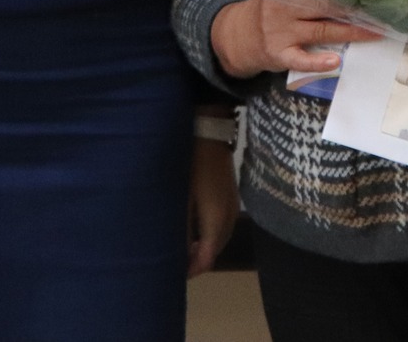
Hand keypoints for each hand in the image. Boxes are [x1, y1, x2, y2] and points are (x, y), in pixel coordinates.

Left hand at [186, 135, 237, 276]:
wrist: (209, 134)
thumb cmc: (190, 165)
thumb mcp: (181, 199)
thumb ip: (182, 229)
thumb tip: (179, 254)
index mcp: (216, 220)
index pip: (208, 258)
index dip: (192, 269)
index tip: (174, 273)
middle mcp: (229, 217)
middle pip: (216, 250)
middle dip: (199, 260)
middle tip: (177, 263)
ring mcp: (233, 206)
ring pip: (221, 238)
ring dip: (206, 248)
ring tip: (184, 249)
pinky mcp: (232, 198)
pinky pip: (223, 226)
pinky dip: (211, 235)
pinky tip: (196, 231)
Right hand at [210, 0, 381, 78]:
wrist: (238, 36)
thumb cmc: (273, 10)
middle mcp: (283, 6)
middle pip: (326, 5)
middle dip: (356, 7)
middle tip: (383, 9)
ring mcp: (281, 31)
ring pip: (322, 30)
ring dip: (351, 31)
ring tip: (375, 31)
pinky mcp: (279, 54)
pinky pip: (301, 59)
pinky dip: (318, 61)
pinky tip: (335, 60)